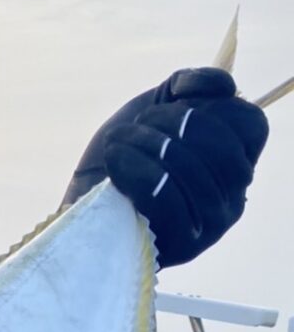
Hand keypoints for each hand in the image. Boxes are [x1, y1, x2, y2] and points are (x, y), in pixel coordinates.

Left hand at [64, 67, 268, 266]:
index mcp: (233, 163)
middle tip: (139, 124)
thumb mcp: (153, 112)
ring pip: (195, 172)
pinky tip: (115, 159)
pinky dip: (137, 170)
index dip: (213, 105)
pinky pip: (168, 200)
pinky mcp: (184, 246)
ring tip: (117, 141)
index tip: (174, 100)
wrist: (82, 207)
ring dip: (148, 145)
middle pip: (224, 148)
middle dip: (175, 124)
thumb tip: (224, 85)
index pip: (250, 126)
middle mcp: (233, 196)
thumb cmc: (122, 158)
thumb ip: (186, 89)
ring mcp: (212, 224)